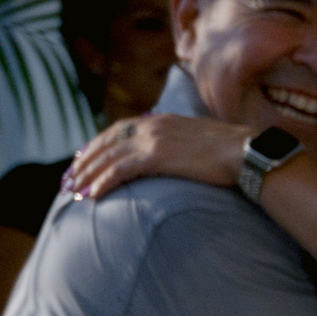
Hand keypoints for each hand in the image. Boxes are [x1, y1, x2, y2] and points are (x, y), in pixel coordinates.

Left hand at [63, 115, 253, 201]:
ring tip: (73, 191)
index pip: (119, 130)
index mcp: (163, 120)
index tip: (83, 157)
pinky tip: (93, 195)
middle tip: (69, 178)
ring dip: (88, 174)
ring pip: (109, 156)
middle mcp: (154, 125)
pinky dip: (104, 181)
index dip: (98, 144)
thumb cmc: (232, 154)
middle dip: (85, 161)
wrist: (248, 153)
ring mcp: (155, 140)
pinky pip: (121, 169)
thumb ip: (179, 145)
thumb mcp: (199, 142)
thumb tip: (173, 159)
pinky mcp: (158, 156)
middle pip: (108, 142)